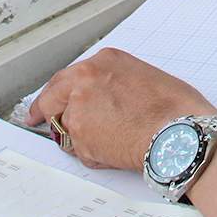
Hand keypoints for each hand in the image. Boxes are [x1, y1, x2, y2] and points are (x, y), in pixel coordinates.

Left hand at [27, 48, 216, 169]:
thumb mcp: (145, 77)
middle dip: (43, 110)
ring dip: (79, 137)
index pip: (69, 76)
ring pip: (65, 127)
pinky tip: (117, 152)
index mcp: (105, 61)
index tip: (49, 99)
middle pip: (52, 96)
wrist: (180, 133)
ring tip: (111, 143)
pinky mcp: (79, 136)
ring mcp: (79, 108)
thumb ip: (116, 84)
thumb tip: (109, 101)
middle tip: (36, 119)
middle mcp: (86, 79)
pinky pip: (79, 150)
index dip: (58, 91)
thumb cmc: (177, 109)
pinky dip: (93, 155)